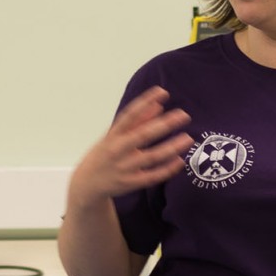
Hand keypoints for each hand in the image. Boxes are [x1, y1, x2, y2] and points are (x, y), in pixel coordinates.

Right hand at [69, 87, 191, 204]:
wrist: (87, 183)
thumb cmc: (105, 153)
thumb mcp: (115, 135)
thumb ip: (136, 121)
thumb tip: (158, 105)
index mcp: (113, 135)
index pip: (130, 115)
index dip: (145, 102)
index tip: (162, 92)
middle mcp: (118, 150)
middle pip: (143, 136)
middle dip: (164, 125)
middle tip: (183, 115)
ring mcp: (125, 168)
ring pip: (152, 157)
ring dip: (171, 147)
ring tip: (188, 138)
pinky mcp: (131, 183)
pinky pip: (152, 176)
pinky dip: (167, 169)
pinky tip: (180, 160)